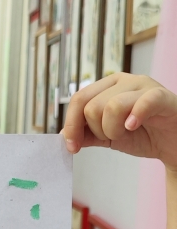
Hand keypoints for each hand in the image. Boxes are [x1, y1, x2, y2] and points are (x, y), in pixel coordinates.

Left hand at [62, 74, 176, 170]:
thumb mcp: (110, 136)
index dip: (71, 125)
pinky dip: (134, 117)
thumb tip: (63, 136)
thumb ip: (87, 134)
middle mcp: (124, 81)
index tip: (73, 148)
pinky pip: (143, 102)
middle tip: (113, 137)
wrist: (174, 144)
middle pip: (92, 106)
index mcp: (108, 86)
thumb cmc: (144, 134)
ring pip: (112, 106)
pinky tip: (133, 126)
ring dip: (114, 130)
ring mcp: (144, 86)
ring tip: (127, 133)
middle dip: (98, 131)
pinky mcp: (161, 96)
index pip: (78, 99)